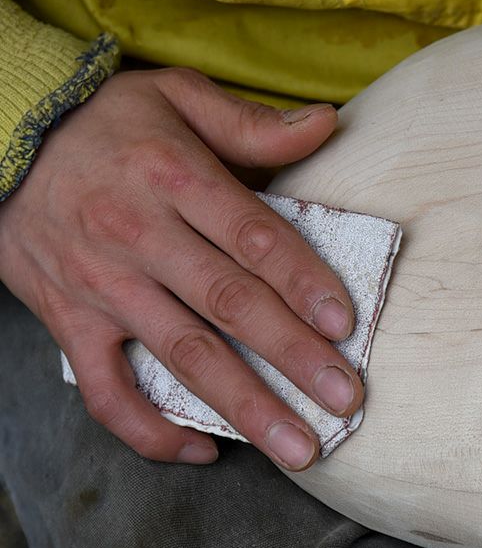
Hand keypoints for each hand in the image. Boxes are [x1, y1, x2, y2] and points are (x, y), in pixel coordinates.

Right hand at [0, 68, 362, 469]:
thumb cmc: (106, 122)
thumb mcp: (177, 96)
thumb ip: (252, 123)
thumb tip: (328, 124)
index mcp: (173, 177)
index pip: (251, 236)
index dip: (302, 281)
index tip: (346, 323)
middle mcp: (139, 237)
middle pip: (227, 305)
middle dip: (292, 357)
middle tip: (345, 400)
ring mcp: (102, 287)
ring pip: (181, 357)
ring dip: (243, 408)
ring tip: (298, 449)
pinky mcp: (69, 324)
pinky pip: (106, 392)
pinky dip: (149, 431)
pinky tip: (203, 452)